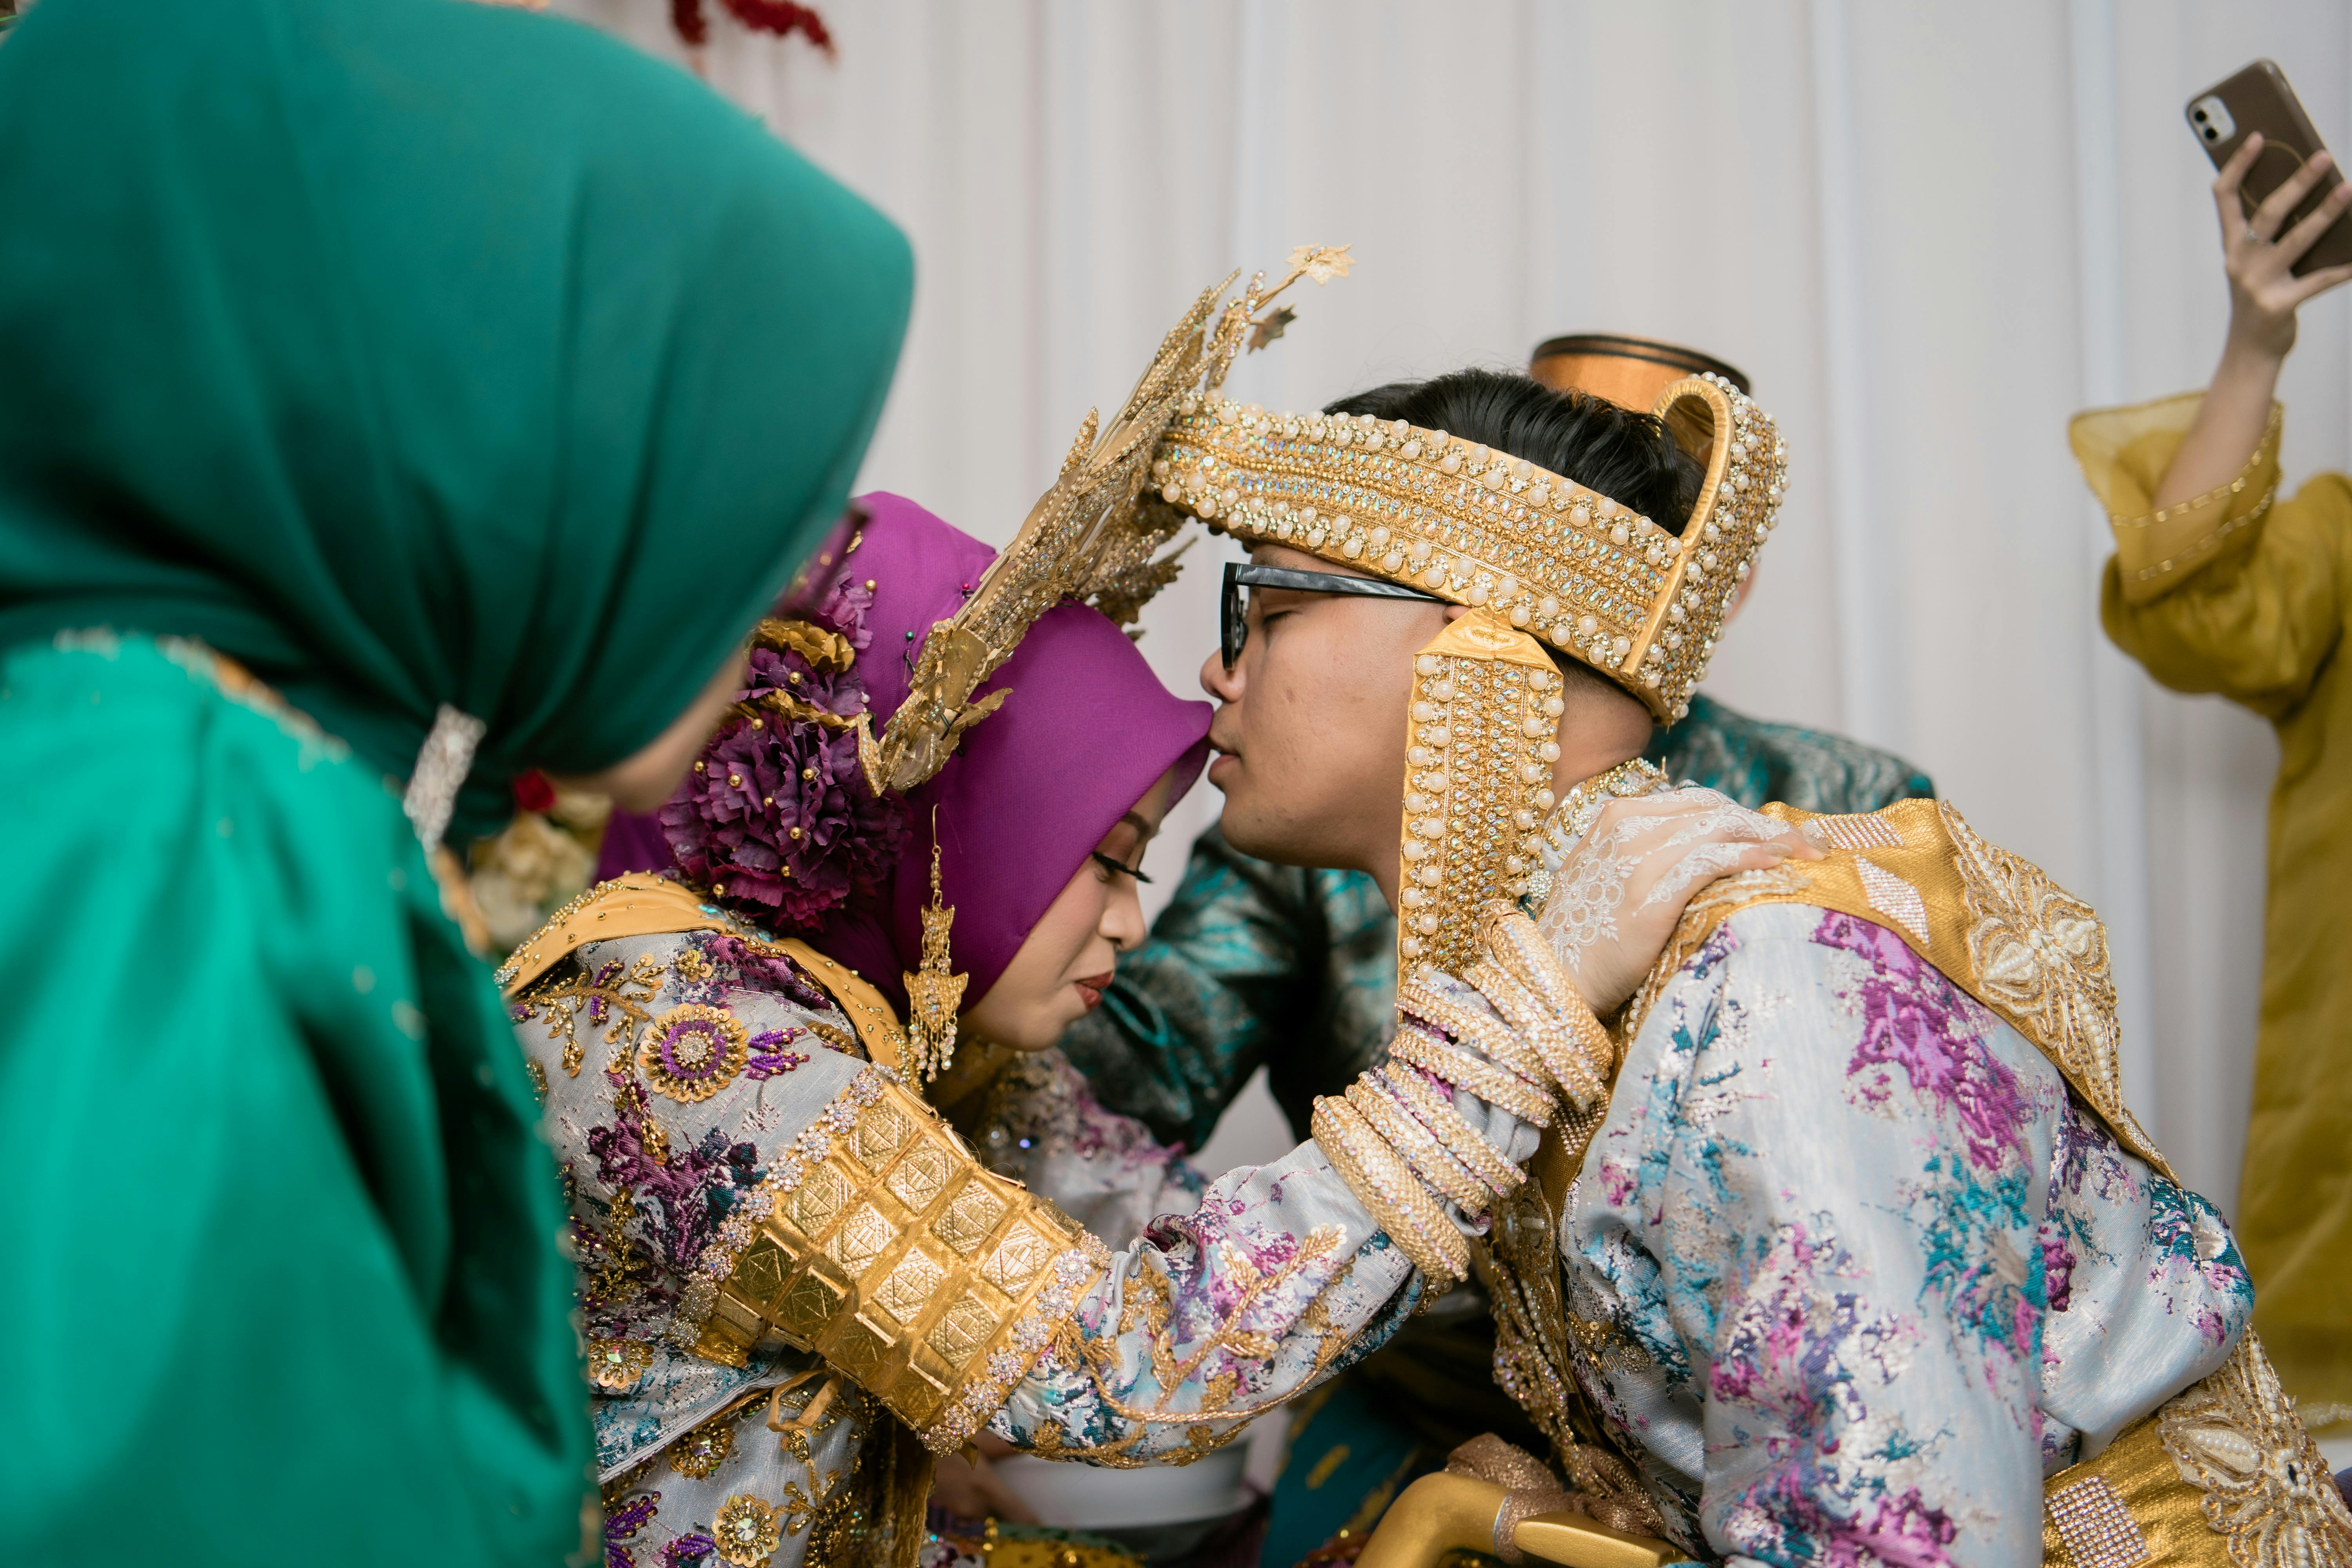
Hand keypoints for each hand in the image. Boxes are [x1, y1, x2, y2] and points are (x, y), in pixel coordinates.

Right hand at [927, 1434, 1038, 1524]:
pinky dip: (979, 1509)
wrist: (918, 1443)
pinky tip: (979, 1494)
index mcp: (986, 1487)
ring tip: (1003, 1501)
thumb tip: (1030, 1448)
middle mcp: (974, 1505)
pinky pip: (971, 1514)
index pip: (1017, 1515)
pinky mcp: (949, 1510)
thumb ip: (1006, 1448)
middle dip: (1014, 1519)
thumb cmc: (951, 1436)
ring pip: (986, 1519)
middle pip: (1002, 1520)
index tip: (1046, 1527)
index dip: (1033, 1523)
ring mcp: (959, 1511)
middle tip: (1028, 1514)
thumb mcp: (981, 1438)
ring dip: (995, 1513)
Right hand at [1535, 788, 1820, 1013]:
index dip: (1747, 815)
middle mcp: (1625, 827)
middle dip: (1769, 824)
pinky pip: (1711, 862)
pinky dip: (1750, 858)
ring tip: (1808, 855)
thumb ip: (1648, 853)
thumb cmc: (1584, 937)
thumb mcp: (1608, 877)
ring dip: (1773, 839)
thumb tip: (1707, 849)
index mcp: (1615, 816)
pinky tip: (1777, 866)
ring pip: (1720, 829)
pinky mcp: (1649, 894)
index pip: (1698, 801)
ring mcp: (1636, 858)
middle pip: (1716, 810)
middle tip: (1813, 846)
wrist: (1551, 980)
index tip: (1784, 835)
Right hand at [2213, 133, 2351, 362]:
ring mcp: (2258, 284)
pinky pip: (2319, 279)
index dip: (2238, 165)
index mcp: (2233, 245)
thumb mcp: (2256, 263)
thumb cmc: (2260, 298)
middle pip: (2267, 213)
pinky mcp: (2279, 305)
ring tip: (2349, 190)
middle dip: (2297, 182)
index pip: (2225, 197)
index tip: (2258, 137)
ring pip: (2296, 241)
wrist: (2249, 351)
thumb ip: (2274, 233)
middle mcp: (2240, 260)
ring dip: (2325, 214)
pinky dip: (2345, 267)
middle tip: (2323, 156)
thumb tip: (2318, 193)